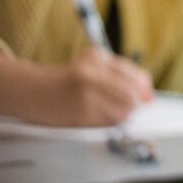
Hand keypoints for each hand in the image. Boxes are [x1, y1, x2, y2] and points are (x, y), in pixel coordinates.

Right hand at [31, 49, 154, 128]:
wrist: (32, 92)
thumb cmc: (68, 77)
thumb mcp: (94, 63)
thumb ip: (124, 74)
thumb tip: (149, 96)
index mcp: (95, 59)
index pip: (136, 78)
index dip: (144, 88)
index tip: (145, 94)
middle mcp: (89, 76)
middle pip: (132, 97)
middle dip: (137, 102)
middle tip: (131, 103)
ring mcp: (84, 97)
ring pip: (124, 112)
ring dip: (125, 113)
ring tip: (111, 107)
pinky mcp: (79, 117)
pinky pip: (110, 123)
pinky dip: (113, 121)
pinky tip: (102, 114)